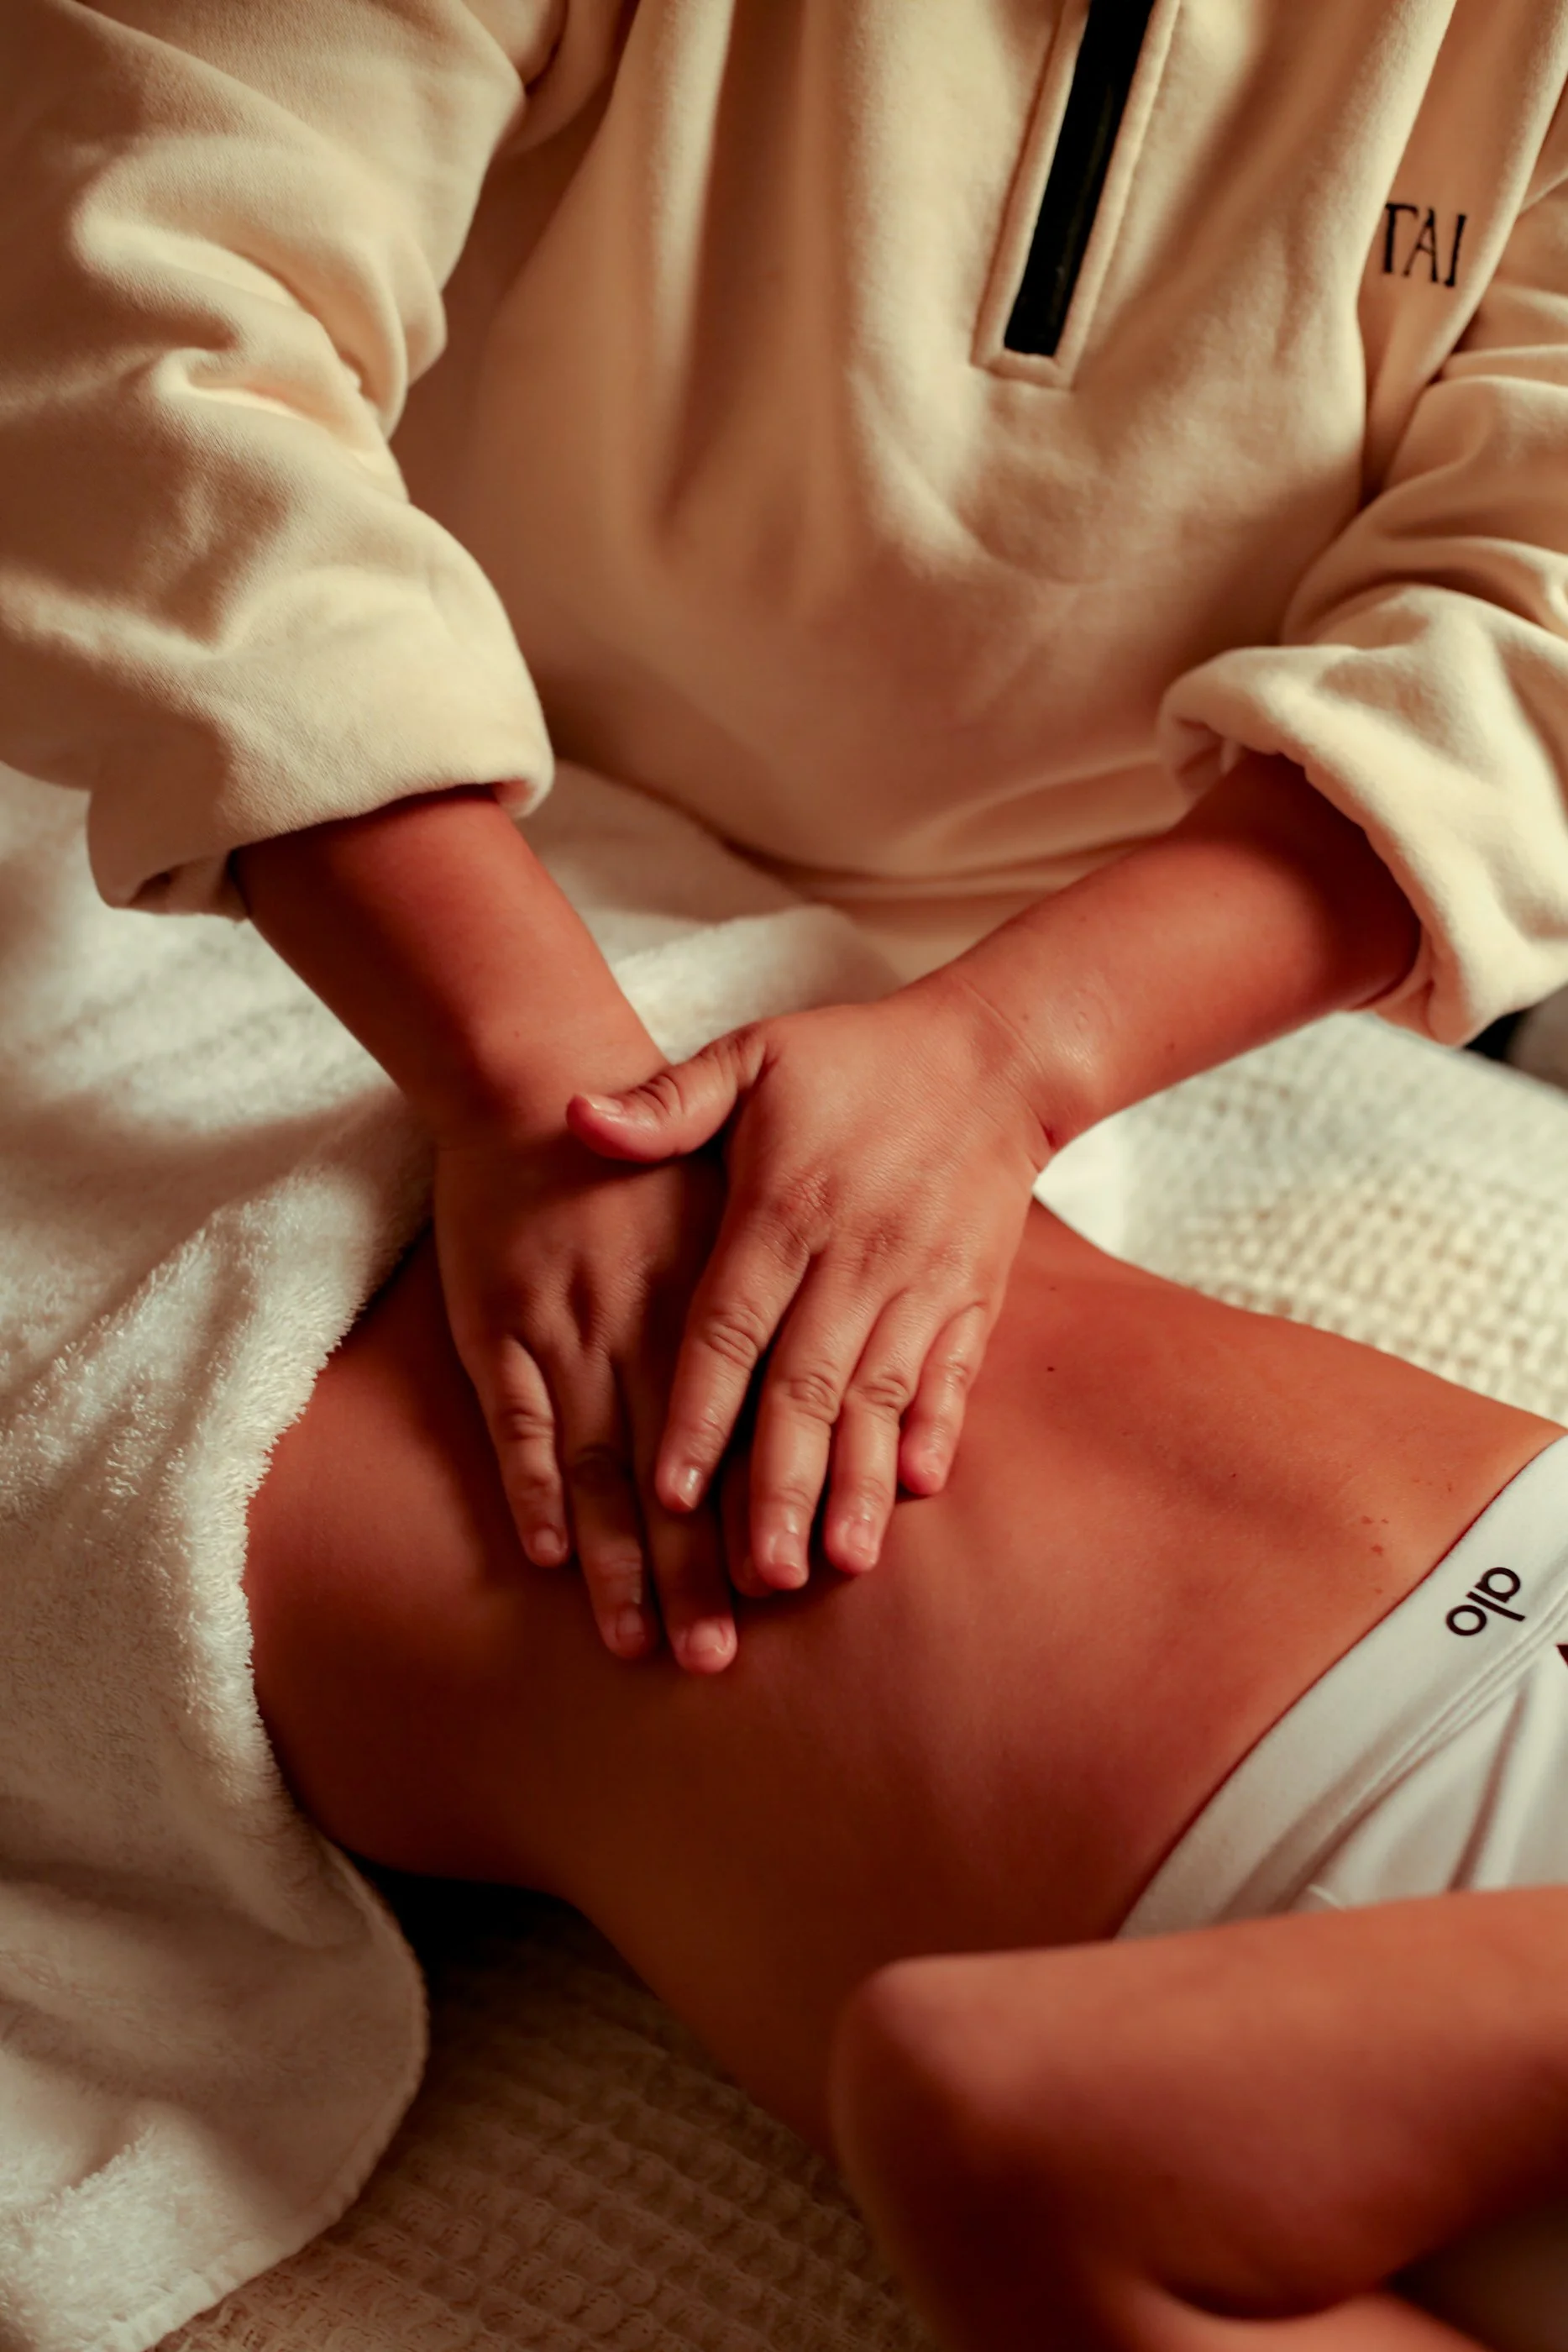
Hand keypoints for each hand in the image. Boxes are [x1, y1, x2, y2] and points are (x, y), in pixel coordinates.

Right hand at [433, 1125, 740, 1671]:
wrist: (535, 1083)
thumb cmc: (653, 1156)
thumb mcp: (741, 1199)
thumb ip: (786, 1285)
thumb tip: (847, 1372)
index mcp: (715, 1301)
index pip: (747, 1427)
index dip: (761, 1509)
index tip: (788, 1588)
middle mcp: (645, 1329)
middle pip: (677, 1474)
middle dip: (694, 1573)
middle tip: (713, 1659)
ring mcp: (565, 1332)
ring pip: (598, 1469)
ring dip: (618, 1561)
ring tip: (639, 1643)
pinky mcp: (497, 1330)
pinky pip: (516, 1425)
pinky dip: (530, 1491)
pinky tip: (551, 1558)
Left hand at [566, 976, 1049, 1586]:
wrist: (996, 1055)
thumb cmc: (854, 1060)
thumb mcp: (753, 1057)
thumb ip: (666, 1101)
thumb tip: (574, 1116)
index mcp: (783, 1210)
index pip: (730, 1328)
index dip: (702, 1412)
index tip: (671, 1493)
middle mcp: (852, 1258)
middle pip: (807, 1388)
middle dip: (781, 1486)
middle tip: (755, 1577)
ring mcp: (920, 1283)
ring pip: (881, 1399)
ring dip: (858, 1484)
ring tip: (837, 1562)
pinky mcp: (972, 1297)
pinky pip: (951, 1375)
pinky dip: (937, 1431)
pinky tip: (917, 1491)